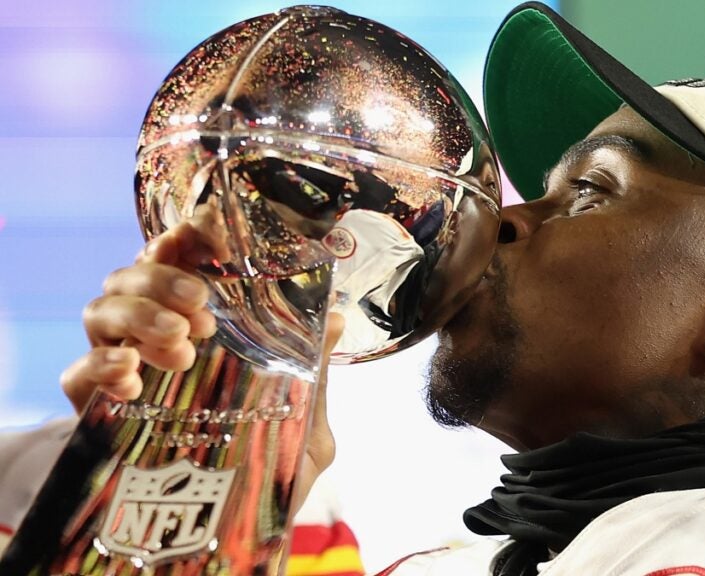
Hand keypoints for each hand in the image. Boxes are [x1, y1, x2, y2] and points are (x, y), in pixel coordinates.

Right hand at [59, 217, 342, 503]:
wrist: (226, 530)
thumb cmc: (266, 466)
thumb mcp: (303, 424)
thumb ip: (314, 375)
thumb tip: (336, 320)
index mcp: (205, 326)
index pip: (185, 261)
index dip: (188, 236)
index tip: (205, 229)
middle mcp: (156, 334)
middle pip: (134, 274)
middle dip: (164, 277)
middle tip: (202, 309)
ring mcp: (123, 367)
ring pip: (102, 309)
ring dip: (139, 314)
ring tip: (181, 346)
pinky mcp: (95, 410)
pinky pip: (77, 373)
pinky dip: (101, 364)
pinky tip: (131, 374)